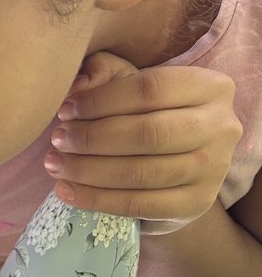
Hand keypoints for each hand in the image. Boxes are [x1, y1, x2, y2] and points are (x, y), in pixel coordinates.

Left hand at [46, 52, 240, 232]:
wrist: (174, 165)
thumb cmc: (146, 114)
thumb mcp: (129, 84)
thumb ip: (103, 72)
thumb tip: (77, 85)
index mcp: (211, 87)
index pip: (150, 89)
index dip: (100, 101)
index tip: (65, 110)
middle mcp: (221, 127)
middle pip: (148, 133)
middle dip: (92, 138)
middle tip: (56, 140)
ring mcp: (213, 169)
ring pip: (142, 172)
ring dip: (88, 170)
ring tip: (54, 164)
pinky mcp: (196, 204)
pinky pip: (140, 205)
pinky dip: (96, 199)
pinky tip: (66, 191)